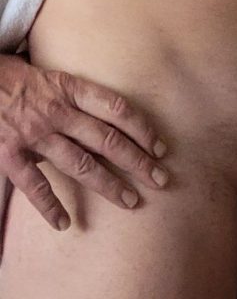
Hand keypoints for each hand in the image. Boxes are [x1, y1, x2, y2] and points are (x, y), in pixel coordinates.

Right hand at [0, 55, 169, 231]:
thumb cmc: (13, 75)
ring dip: (109, 185)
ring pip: (81, 164)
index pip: (116, 108)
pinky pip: (35, 185)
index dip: (142, 128)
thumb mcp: (50, 76)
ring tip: (130, 201)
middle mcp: (57, 111)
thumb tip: (106, 118)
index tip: (160, 147)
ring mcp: (34, 134)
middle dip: (138, 161)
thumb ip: (74, 97)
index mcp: (69, 88)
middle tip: (160, 179)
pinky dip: (50, 206)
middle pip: (108, 139)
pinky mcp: (10, 154)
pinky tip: (65, 223)